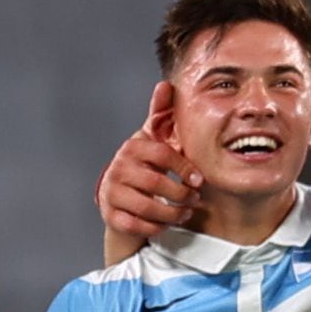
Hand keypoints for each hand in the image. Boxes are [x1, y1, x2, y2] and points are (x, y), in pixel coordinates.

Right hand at [98, 98, 195, 245]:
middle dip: (180, 194)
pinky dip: (154, 227)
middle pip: (155, 183)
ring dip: (172, 213)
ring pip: (146, 207)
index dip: (183, 168)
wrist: (118, 194)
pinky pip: (135, 225)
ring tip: (186, 212)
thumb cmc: (144, 164)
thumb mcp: (153, 139)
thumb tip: (166, 84)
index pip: (162, 155)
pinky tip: (165, 223)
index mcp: (133, 148)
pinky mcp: (111, 215)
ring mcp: (112, 192)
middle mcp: (118, 168)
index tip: (199, 180)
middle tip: (195, 199)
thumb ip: (161, 115)